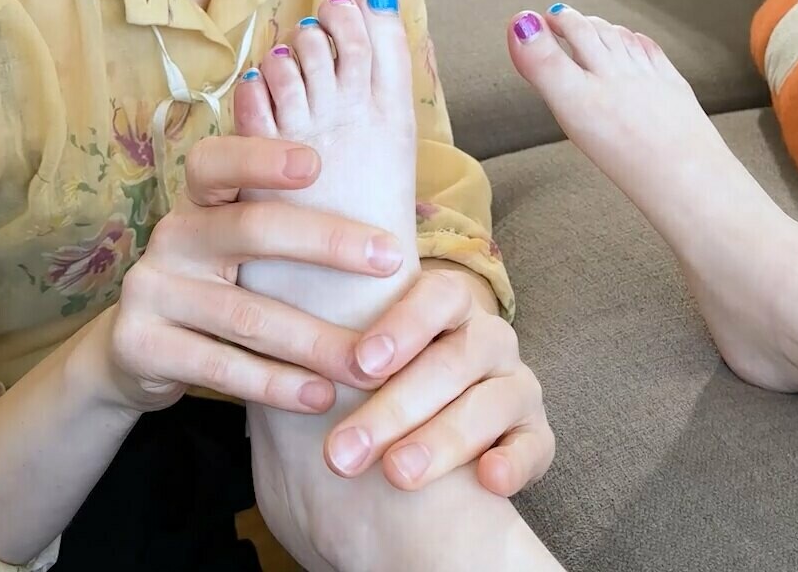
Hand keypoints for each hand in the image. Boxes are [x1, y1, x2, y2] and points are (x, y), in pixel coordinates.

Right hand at [96, 135, 399, 414]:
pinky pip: (220, 366)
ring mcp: (150, 290)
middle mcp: (172, 235)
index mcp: (198, 200)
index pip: (217, 161)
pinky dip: (277, 384)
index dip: (260, 156)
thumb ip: (285, 227)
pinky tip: (320, 396)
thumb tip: (387, 230)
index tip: (316, 163)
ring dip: (315, 341)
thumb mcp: (237, 247)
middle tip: (391, 259)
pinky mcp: (140, 345)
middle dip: (327, 243)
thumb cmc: (217, 287)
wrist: (135, 350)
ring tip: (368, 363)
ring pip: (246, 314)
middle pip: (249, 229)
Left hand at [324, 264, 553, 496]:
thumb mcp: (327, 388)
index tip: (359, 362)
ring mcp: (515, 388)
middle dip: (403, 400)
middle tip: (348, 451)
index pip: (435, 294)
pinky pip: (538, 445)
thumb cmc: (355, 425)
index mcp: (439, 315)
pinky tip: (488, 482)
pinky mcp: (535, 438)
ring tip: (399, 473)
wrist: (397, 504)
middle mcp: (484, 340)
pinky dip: (517, 461)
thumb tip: (259, 323)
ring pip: (499, 396)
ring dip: (446, 435)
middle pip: (463, 351)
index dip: (403, 322)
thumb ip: (307, 360)